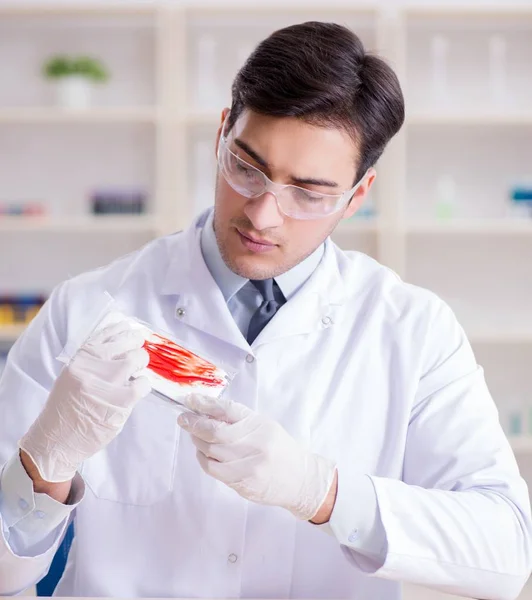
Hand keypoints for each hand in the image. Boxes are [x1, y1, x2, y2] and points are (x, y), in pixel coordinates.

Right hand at [19, 321, 150, 483]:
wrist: (56, 441)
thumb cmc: (66, 410)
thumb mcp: (71, 377)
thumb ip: (91, 362)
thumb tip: (119, 347)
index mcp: (79, 359)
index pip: (105, 334)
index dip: (121, 330)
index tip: (129, 329)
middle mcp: (93, 367)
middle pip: (126, 342)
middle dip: (136, 343)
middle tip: (139, 350)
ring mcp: (108, 383)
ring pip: (137, 359)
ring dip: (141, 363)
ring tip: (137, 371)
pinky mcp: (122, 401)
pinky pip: (143, 384)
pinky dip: (143, 385)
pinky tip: (137, 389)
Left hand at [177, 394, 336, 520]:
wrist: (301, 480)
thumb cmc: (280, 449)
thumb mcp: (264, 426)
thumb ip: (239, 420)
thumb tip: (207, 412)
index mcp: (260, 425)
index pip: (228, 410)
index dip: (206, 404)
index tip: (190, 400)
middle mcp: (255, 443)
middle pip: (215, 432)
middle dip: (194, 423)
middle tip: (184, 419)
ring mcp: (248, 465)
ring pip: (211, 451)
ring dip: (197, 441)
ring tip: (194, 435)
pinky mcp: (243, 482)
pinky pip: (214, 470)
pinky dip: (204, 459)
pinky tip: (203, 453)